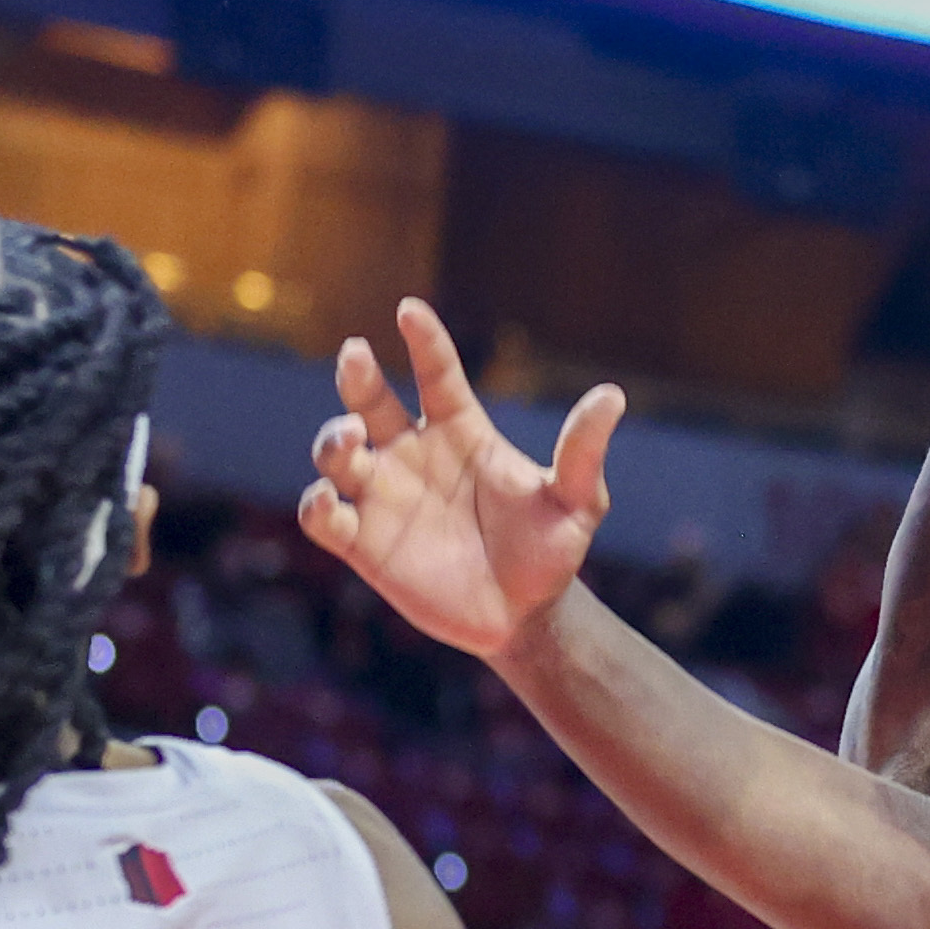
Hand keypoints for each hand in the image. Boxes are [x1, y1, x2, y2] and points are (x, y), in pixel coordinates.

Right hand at [297, 301, 623, 664]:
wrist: (527, 618)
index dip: (423, 340)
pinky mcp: (363, 544)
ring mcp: (385, 497)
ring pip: (336, 453)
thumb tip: (613, 395)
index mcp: (462, 431)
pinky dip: (316, 505)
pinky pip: (322, 516)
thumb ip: (582, 452)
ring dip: (332, 440)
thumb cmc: (552, 550)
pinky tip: (332, 501)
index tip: (409, 310)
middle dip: (356, 375)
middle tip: (356, 356)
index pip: (436, 373)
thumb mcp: (576, 500)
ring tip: (352, 440)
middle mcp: (415, 453)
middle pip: (370, 400)